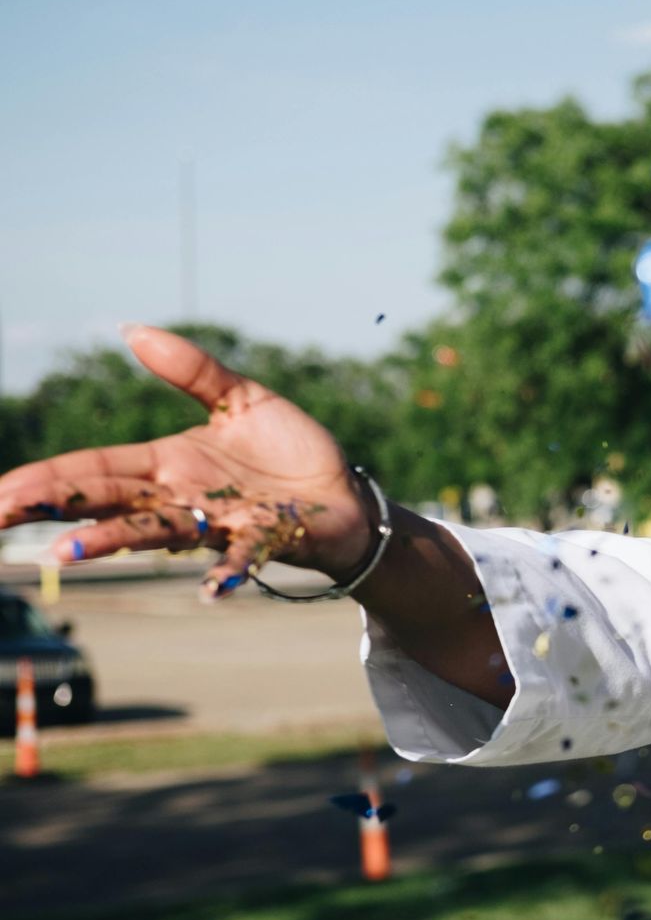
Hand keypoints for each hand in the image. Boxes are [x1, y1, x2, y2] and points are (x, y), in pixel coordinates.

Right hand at [0, 325, 371, 600]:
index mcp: (168, 463)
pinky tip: (212, 590)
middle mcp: (183, 498)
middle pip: (109, 502)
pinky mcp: (264, 538)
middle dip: (55, 510)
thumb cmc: (290, 451)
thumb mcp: (242, 399)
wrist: (346, 494)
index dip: (46, 479)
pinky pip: (242, 557)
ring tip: (68, 551)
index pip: (94, 469)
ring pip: (158, 531)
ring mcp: (220, 521)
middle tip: (0, 518)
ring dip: (115, 540)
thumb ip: (192, 371)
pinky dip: (227, 572)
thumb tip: (132, 329)